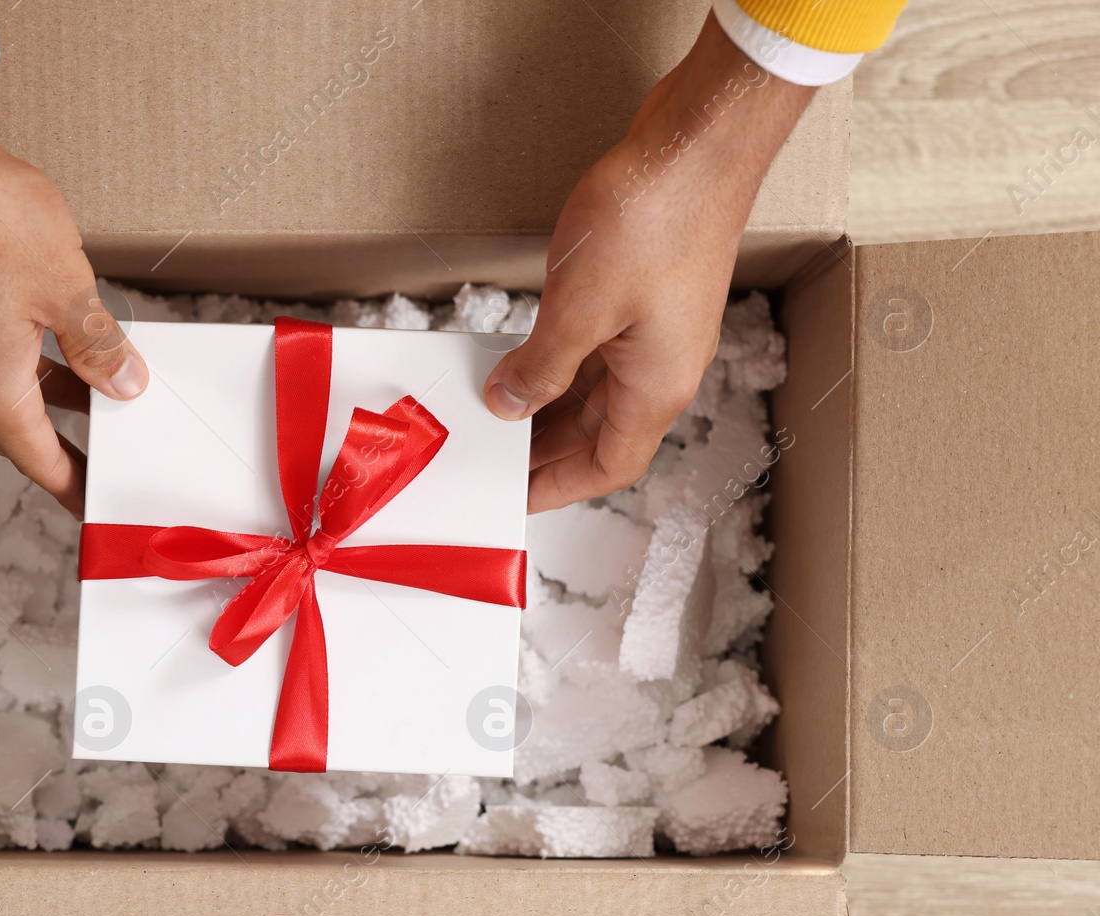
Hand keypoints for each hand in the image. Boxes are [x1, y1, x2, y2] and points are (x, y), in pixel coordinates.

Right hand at [0, 106, 146, 516]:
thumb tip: (125, 383)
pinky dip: (27, 355)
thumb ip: (97, 344)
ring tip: (102, 384)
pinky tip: (59, 333)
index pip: (41, 461)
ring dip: (52, 387)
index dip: (74, 485)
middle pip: (21, 426)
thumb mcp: (65, 289)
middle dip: (70, 434)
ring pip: (5, 384)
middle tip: (112, 444)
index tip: (95, 504)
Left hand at [484, 13, 813, 512]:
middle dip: (546, 451)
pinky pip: (598, 350)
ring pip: (598, 392)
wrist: (698, 142)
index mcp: (656, 388)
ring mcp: (658, 330)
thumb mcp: (577, 309)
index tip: (514, 497)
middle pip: (601, 433)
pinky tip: (525, 359)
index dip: (557, 487)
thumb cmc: (653, 220)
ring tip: (498, 416)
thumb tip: (510, 405)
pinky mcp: (646, 293)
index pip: (606, 467)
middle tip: (492, 459)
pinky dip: (561, 364)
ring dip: (551, 407)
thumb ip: (541, 368)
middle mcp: (663, 367)